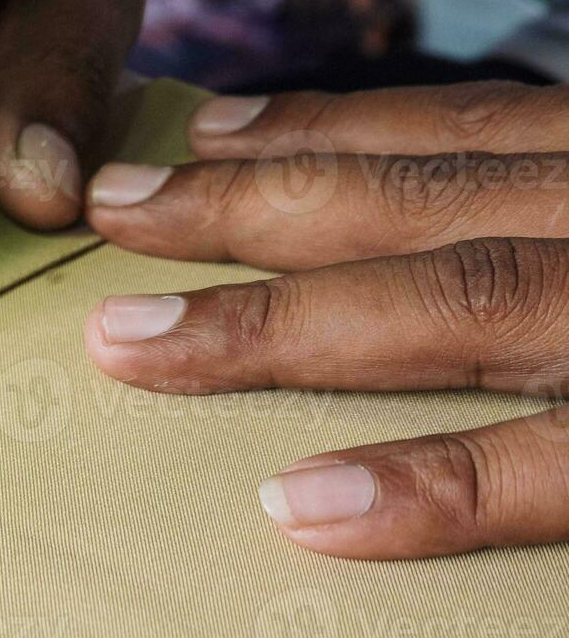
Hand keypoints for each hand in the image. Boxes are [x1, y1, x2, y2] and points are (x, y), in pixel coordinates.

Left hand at [83, 81, 568, 559]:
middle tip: (113, 209)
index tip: (203, 137)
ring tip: (130, 341)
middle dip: (248, 207)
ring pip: (452, 303)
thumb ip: (554, 225)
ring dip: (276, 324)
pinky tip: (295, 504)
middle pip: (417, 205)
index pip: (459, 139)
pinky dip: (425, 484)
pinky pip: (547, 467)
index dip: (325, 133)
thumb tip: (449, 240)